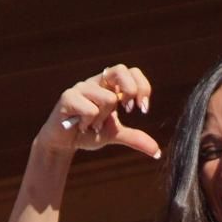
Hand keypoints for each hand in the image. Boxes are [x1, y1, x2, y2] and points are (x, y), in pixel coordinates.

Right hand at [33, 65, 159, 158]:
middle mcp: (96, 82)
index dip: (142, 87)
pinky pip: (90, 109)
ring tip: (92, 125)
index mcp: (110, 85)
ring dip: (103, 118)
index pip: (132, 72)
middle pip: (120, 70)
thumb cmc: (89, 132)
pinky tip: (80, 126)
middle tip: (128, 110)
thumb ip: (135, 138)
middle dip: (130, 91)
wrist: (64, 144)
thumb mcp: (115, 134)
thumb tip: (157, 151)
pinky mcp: (68, 97)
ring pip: (108, 98)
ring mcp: (81, 87)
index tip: (143, 109)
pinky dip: (89, 123)